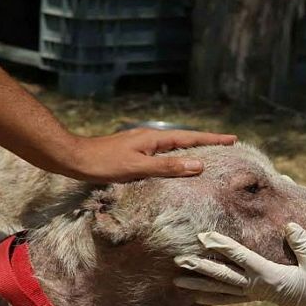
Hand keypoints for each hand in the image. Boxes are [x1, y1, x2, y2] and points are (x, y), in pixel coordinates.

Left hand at [55, 129, 236, 182]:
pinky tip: (176, 165)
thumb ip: (168, 167)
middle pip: (185, 139)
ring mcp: (141, 145)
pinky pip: (163, 154)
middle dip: (206, 142)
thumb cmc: (103, 163)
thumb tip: (199, 164)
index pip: (191, 138)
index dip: (212, 139)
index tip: (233, 138)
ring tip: (208, 155)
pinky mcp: (133, 153)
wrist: (72, 158)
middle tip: (227, 144)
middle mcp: (150, 139)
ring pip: (174, 147)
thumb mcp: (138, 167)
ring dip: (192, 149)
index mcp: (154, 139)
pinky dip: (176, 157)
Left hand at [173, 223, 305, 305]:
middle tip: (179, 260)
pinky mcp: (257, 297)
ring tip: (176, 282)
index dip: (222, 246)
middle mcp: (258, 287)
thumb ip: (302, 242)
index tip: (203, 237)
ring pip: (221, 289)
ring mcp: (256, 294)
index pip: (241, 258)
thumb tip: (289, 225)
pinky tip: (196, 297)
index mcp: (270, 276)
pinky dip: (211, 297)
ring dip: (199, 285)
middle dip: (201, 267)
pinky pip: (229, 297)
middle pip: (223, 276)